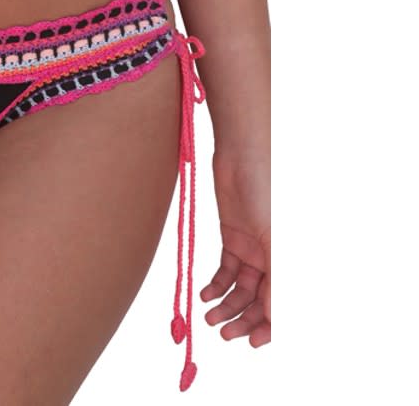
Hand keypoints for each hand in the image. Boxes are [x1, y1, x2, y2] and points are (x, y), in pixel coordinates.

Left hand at [201, 151, 269, 347]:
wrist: (241, 155)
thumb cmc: (266, 188)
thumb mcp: (274, 236)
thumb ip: (278, 275)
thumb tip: (276, 315)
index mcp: (292, 259)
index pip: (283, 303)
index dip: (270, 326)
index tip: (252, 342)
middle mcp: (275, 257)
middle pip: (261, 300)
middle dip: (244, 319)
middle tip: (223, 333)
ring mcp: (254, 248)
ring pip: (242, 289)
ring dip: (227, 306)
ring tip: (210, 318)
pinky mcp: (234, 237)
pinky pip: (227, 270)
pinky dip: (217, 285)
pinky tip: (206, 295)